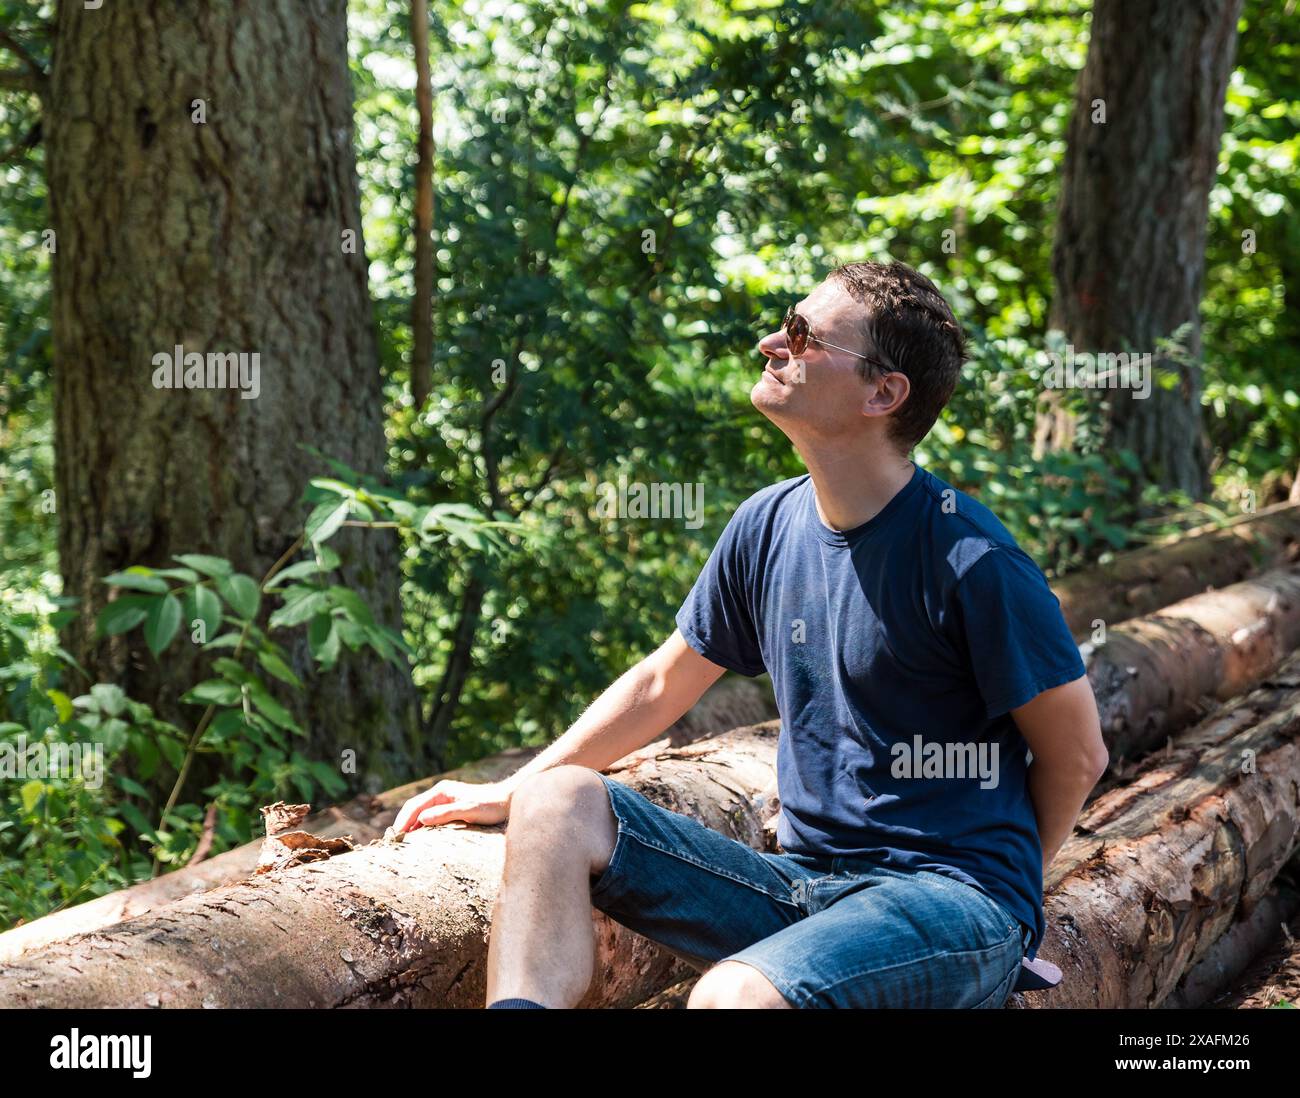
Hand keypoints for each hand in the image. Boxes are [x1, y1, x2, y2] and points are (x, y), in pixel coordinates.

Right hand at [392, 779, 512, 832]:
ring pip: (420, 813)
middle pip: (414, 808)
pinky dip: (420, 827)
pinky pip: (429, 818)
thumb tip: (421, 819)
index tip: (394, 836)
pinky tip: (417, 838)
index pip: (414, 806)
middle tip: (391, 841)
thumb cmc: (491, 805)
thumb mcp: (468, 811)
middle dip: (402, 823)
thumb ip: (445, 814)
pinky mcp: (450, 809)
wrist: (508, 801)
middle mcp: (440, 793)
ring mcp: (444, 801)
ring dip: (410, 826)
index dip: (403, 821)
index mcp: (442, 791)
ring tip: (400, 842)